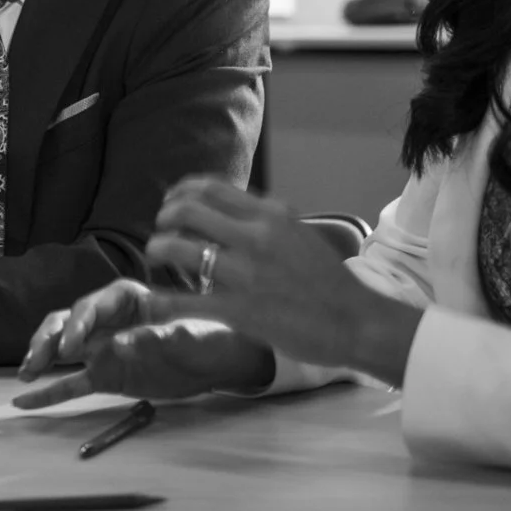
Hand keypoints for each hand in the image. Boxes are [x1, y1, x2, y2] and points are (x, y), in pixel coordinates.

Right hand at [12, 279, 274, 408]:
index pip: (90, 306)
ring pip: (60, 348)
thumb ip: (159, 338)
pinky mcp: (107, 375)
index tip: (70, 346)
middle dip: (47, 339)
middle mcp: (106, 320)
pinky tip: (23, 402)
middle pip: (65, 323)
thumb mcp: (192, 334)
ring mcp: (103, 348)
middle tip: (38, 361)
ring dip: (40, 357)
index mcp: (125, 299)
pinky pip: (72, 384)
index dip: (76, 324)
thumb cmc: (211, 337)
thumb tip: (122, 345)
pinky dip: (48, 393)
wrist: (223, 362)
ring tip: (25, 374)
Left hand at [145, 177, 422, 385]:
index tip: (171, 203)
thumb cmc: (329, 282)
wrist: (358, 322)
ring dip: (157, 251)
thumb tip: (227, 212)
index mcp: (270, 214)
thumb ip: (263, 221)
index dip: (179, 192)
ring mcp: (246, 273)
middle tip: (161, 232)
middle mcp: (255, 236)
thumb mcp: (298, 234)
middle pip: (185, 211)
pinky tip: (152, 305)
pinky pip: (185, 301)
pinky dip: (161, 303)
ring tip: (156, 260)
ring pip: (177, 249)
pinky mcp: (240, 309)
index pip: (209, 188)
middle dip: (163, 220)